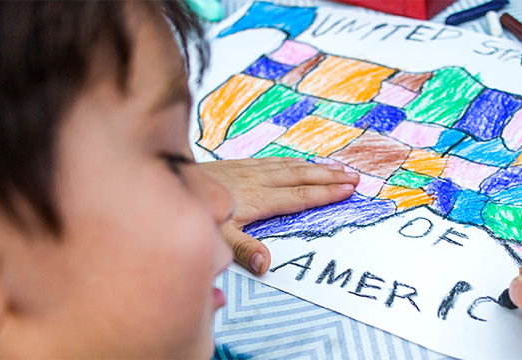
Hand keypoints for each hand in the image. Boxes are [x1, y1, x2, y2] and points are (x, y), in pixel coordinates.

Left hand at [200, 157, 358, 274]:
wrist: (165, 180)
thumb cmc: (192, 213)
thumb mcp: (215, 237)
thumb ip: (242, 249)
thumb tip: (266, 264)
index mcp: (257, 199)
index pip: (298, 196)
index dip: (325, 193)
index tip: (348, 190)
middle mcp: (257, 181)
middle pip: (300, 177)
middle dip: (329, 177)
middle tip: (356, 177)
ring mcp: (249, 170)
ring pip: (290, 166)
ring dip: (317, 167)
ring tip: (341, 167)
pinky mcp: (239, 165)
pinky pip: (276, 161)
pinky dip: (295, 161)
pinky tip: (303, 161)